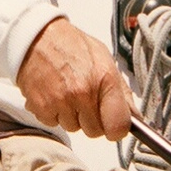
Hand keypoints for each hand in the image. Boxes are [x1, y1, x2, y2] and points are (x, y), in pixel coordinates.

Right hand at [16, 17, 131, 140]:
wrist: (36, 38)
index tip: (114, 123)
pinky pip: (54, 123)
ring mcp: (61, 102)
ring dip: (72, 116)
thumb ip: (121, 90)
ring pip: (74, 128)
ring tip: (67, 92)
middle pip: (95, 131)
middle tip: (85, 99)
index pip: (118, 125)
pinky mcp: (41, 108)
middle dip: (92, 120)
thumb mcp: (104, 58)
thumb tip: (135, 117)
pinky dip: (54, 113)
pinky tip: (54, 94)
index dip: (117, 128)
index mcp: (104, 79)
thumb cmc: (71, 45)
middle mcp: (83, 93)